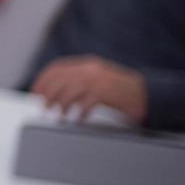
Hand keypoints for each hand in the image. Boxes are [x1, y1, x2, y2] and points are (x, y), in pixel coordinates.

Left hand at [32, 56, 147, 125]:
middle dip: (48, 94)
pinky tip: (78, 120)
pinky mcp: (108, 93)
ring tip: (58, 117)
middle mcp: (90, 70)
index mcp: (87, 64)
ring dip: (61, 105)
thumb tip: (55, 90)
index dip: (43, 80)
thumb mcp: (98, 78)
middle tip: (43, 107)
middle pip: (60, 80)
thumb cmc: (121, 90)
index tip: (35, 92)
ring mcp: (99, 80)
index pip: (57, 68)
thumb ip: (79, 79)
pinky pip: (87, 103)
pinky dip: (80, 113)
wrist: (149, 94)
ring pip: (70, 91)